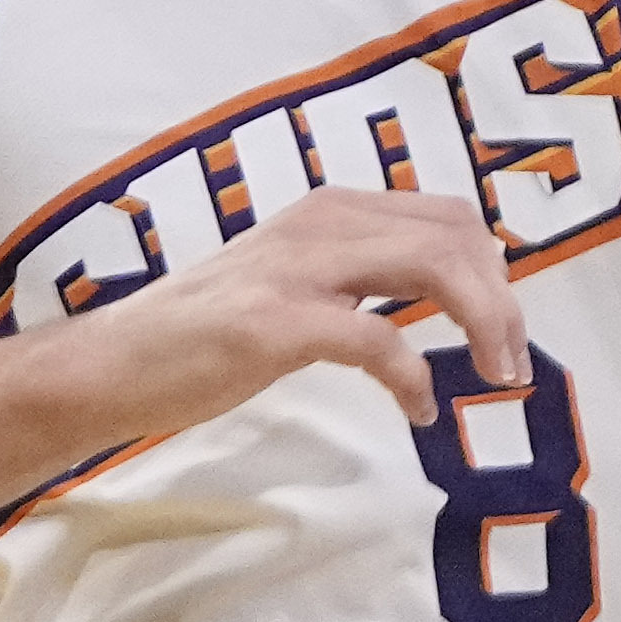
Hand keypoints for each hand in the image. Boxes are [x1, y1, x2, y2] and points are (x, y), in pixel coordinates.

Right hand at [63, 187, 527, 441]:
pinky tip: (418, 410)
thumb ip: (360, 272)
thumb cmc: (203, 333)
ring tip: (494, 375)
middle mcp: (320, 224)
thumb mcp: (295, 281)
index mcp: (331, 211)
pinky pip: (377, 338)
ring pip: (433, 267)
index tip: (505, 322)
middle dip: (503, 298)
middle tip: (513, 362)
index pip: (449, 214)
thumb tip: (446, 290)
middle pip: (456, 235)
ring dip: (482, 322)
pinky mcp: (273, 325)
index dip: (495, 267)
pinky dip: (414, 377)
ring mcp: (296, 270)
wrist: (107, 367)